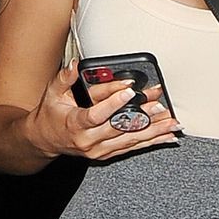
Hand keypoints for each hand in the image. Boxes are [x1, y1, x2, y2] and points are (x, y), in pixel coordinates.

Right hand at [24, 63, 180, 162]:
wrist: (45, 141)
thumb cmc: (51, 115)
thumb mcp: (53, 93)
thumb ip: (65, 78)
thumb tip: (75, 64)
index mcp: (75, 124)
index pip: (97, 114)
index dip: (114, 103)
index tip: (130, 91)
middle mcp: (89, 141)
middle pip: (120, 127)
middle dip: (143, 115)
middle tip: (160, 104)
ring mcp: (100, 150)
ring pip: (131, 140)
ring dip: (154, 131)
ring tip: (172, 122)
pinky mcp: (108, 154)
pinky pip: (133, 148)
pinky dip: (152, 142)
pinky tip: (167, 137)